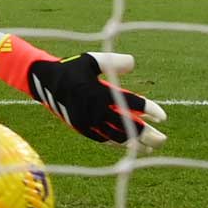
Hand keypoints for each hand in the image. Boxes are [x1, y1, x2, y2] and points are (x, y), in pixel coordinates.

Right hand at [27, 52, 167, 151]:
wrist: (43, 81)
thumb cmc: (71, 68)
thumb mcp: (91, 60)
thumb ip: (113, 61)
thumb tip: (132, 63)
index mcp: (100, 92)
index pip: (130, 103)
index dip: (148, 109)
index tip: (163, 116)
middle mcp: (95, 109)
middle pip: (126, 126)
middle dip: (146, 135)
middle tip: (163, 139)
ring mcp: (87, 121)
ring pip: (115, 137)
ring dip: (134, 144)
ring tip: (150, 148)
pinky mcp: (81, 127)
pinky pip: (102, 139)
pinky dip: (116, 143)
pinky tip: (129, 145)